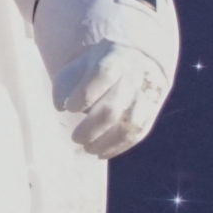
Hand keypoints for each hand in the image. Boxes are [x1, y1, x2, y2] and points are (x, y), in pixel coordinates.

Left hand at [52, 41, 170, 157]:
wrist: (142, 60)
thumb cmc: (101, 66)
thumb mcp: (81, 64)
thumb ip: (65, 82)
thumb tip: (60, 106)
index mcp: (114, 60)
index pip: (102, 75)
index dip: (84, 95)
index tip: (69, 108)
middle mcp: (133, 78)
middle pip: (113, 108)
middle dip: (91, 128)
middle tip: (76, 138)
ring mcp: (146, 96)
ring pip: (128, 125)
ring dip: (105, 142)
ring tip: (87, 148)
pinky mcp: (152, 112)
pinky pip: (138, 134)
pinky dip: (118, 147)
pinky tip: (101, 153)